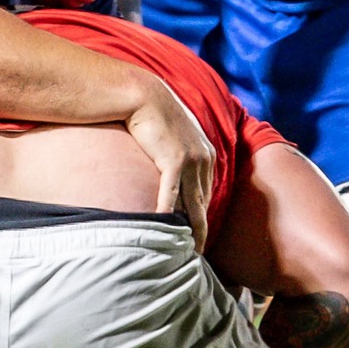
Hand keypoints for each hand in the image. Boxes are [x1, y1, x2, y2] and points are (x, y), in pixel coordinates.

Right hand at [124, 77, 215, 244]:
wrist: (141, 94)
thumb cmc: (150, 114)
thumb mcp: (170, 135)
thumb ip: (173, 153)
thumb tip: (165, 168)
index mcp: (207, 155)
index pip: (206, 194)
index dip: (202, 217)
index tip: (196, 236)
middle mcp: (205, 159)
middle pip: (204, 204)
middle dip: (202, 231)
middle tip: (197, 254)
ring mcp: (192, 160)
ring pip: (193, 204)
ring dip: (190, 230)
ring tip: (186, 252)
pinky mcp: (174, 160)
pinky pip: (172, 195)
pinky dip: (170, 214)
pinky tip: (166, 230)